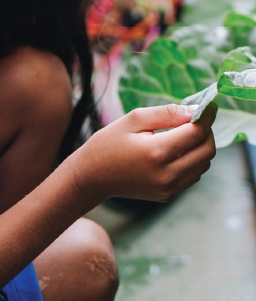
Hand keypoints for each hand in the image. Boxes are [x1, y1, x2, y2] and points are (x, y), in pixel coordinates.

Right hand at [68, 103, 216, 205]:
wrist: (93, 176)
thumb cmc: (109, 142)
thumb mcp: (134, 119)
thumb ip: (167, 113)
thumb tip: (195, 111)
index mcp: (157, 152)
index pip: (196, 133)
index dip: (206, 116)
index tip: (208, 105)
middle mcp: (167, 174)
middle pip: (207, 152)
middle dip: (206, 132)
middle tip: (196, 119)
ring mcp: (169, 188)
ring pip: (203, 165)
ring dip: (200, 147)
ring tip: (183, 133)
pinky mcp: (168, 195)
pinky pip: (192, 176)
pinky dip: (192, 161)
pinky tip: (175, 150)